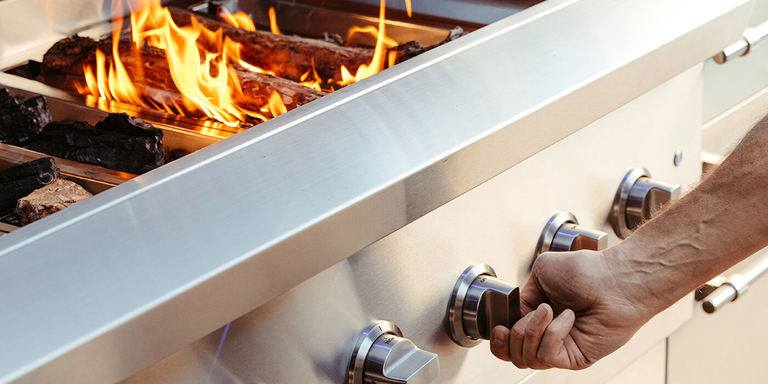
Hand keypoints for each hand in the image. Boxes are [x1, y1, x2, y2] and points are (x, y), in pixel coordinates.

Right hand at [489, 249, 653, 369]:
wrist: (616, 280)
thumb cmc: (588, 271)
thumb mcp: (541, 272)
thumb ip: (521, 294)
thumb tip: (514, 315)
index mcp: (536, 315)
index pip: (507, 338)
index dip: (498, 336)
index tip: (498, 326)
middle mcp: (547, 334)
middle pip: (512, 353)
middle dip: (514, 333)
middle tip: (530, 314)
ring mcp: (560, 347)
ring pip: (526, 357)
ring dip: (532, 330)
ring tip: (550, 310)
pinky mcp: (573, 358)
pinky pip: (547, 355)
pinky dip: (553, 333)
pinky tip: (568, 317)